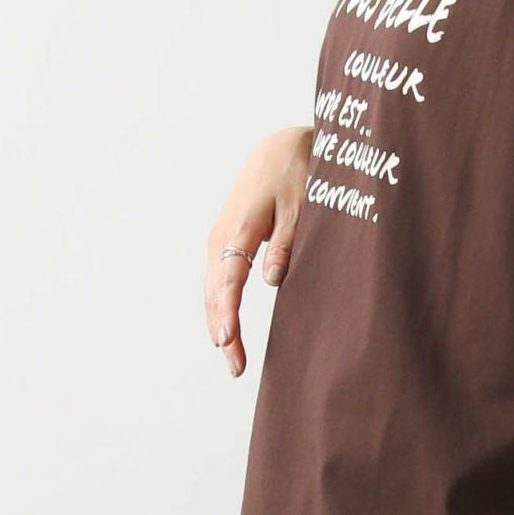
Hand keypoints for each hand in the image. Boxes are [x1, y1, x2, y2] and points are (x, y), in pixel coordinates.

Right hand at [204, 126, 311, 377]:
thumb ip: (287, 243)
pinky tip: (228, 328)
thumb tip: (273, 282)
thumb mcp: (300, 204)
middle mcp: (221, 237)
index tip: (227, 342)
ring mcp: (220, 238)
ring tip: (232, 358)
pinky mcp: (226, 239)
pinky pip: (218, 279)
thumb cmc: (295, 172)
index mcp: (238, 229)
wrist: (280, 146)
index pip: (227, 281)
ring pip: (213, 289)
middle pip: (214, 293)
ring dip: (219, 322)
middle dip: (222, 331)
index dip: (227, 314)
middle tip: (235, 368)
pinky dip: (220, 306)